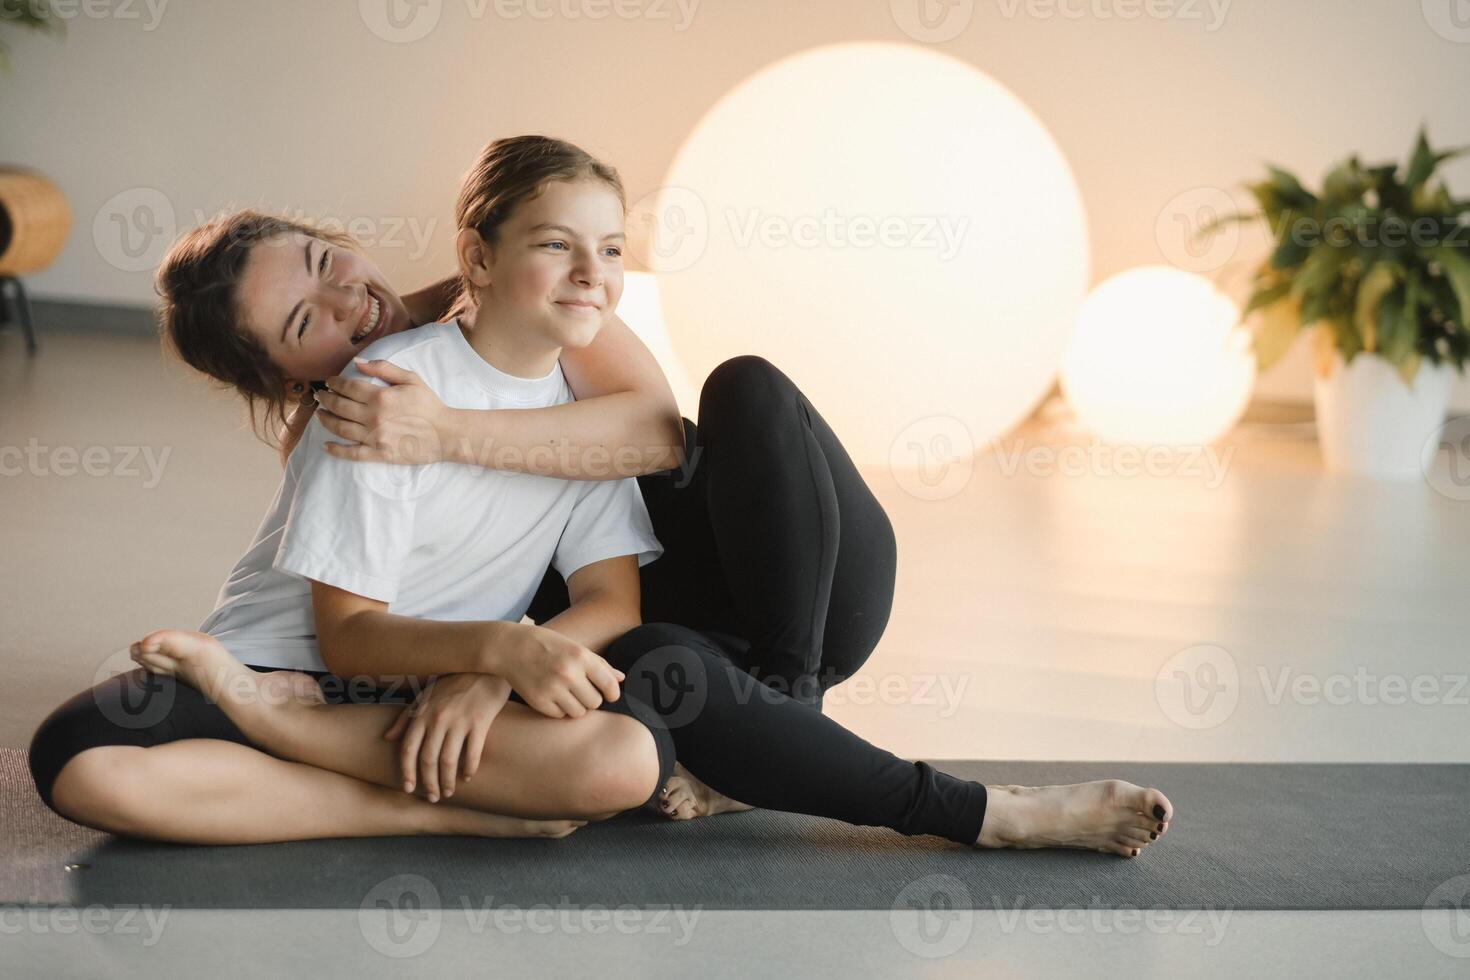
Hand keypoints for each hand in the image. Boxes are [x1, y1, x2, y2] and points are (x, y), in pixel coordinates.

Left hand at [316, 359, 447, 463]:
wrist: (446, 433)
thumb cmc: (430, 405)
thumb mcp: (411, 379)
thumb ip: (383, 368)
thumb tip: (357, 362)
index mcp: (381, 396)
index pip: (348, 388)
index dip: (334, 383)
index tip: (329, 382)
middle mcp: (373, 417)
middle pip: (339, 406)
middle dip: (326, 399)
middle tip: (320, 396)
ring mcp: (375, 437)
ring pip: (340, 428)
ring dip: (325, 420)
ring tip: (319, 415)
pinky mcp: (379, 454)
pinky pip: (352, 453)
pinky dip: (336, 449)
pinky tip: (326, 445)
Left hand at [383, 672, 510, 801]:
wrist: (485, 665)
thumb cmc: (454, 682)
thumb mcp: (426, 695)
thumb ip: (406, 717)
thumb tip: (388, 738)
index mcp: (422, 713)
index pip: (408, 750)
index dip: (407, 772)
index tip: (409, 789)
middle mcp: (438, 718)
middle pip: (427, 760)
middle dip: (428, 783)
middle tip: (433, 797)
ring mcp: (459, 720)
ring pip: (448, 761)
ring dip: (447, 781)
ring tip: (449, 792)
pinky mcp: (480, 722)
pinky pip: (472, 753)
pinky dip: (469, 769)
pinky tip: (468, 777)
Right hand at [492, 623, 624, 719]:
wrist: (510, 647)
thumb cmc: (548, 646)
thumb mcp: (575, 648)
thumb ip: (600, 664)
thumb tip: (621, 679)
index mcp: (581, 657)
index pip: (609, 686)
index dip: (612, 693)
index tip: (609, 694)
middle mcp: (568, 673)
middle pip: (595, 703)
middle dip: (591, 699)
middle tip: (581, 690)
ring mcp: (552, 688)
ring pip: (579, 712)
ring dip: (576, 706)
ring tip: (567, 693)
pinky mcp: (538, 701)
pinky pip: (559, 715)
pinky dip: (559, 709)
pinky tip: (552, 696)